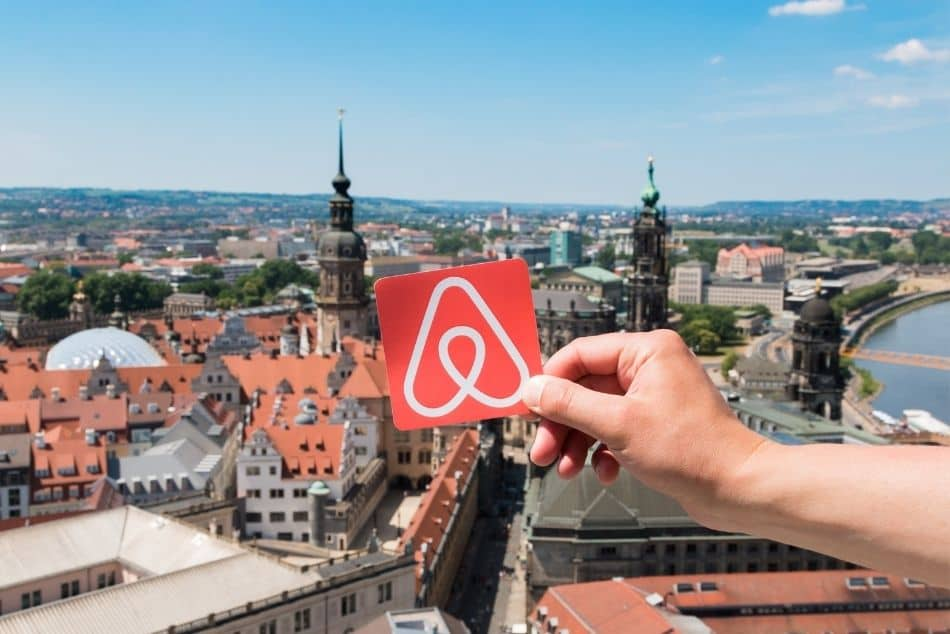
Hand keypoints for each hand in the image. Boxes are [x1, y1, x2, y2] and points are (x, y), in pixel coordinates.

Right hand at [521, 331, 765, 524]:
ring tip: (564, 471)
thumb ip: (570, 404)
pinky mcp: (656, 424)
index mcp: (646, 350)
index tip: (528, 411)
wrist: (739, 489)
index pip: (581, 354)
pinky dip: (602, 452)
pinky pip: (615, 430)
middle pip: (585, 387)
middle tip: (540, 453)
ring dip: (576, 442)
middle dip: (561, 423)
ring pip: (597, 412)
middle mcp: (650, 367)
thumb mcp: (618, 425)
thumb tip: (531, 388)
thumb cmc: (690, 451)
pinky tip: (603, 473)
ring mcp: (653, 396)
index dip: (550, 382)